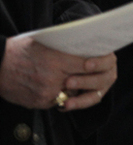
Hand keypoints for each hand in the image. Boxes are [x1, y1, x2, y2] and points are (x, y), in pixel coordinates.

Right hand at [0, 35, 115, 110]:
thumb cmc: (18, 50)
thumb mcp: (44, 42)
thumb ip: (64, 49)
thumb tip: (85, 49)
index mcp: (55, 60)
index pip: (86, 64)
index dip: (96, 63)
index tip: (102, 60)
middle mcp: (52, 78)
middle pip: (80, 79)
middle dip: (88, 77)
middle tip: (92, 71)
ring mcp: (45, 92)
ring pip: (71, 92)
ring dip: (74, 87)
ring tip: (73, 78)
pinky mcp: (39, 102)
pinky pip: (57, 100)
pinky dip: (59, 94)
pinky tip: (56, 86)